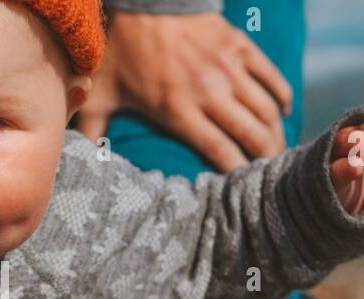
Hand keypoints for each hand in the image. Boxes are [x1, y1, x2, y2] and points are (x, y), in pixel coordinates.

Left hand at [75, 12, 291, 171]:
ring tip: (278, 150)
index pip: (218, 149)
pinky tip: (282, 110)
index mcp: (177, 108)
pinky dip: (281, 95)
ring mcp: (228, 68)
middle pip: (251, 134)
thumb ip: (91, 130)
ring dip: (276, 133)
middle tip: (268, 174)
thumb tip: (81, 164)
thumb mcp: (99, 92)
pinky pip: (271, 76)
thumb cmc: (119, 46)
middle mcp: (209, 91)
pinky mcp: (239, 45)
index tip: (242, 188)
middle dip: (264, 157)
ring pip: (265, 109)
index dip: (236, 171)